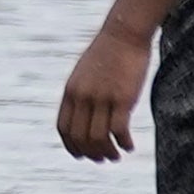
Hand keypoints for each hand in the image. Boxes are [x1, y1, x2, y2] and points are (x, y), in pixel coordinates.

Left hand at [55, 22, 148, 160]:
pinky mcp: (122, 98)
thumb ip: (81, 93)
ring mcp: (101, 98)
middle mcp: (82, 97)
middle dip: (91, 154)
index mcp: (70, 91)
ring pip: (99, 138)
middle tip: (104, 160)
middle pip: (80, 138)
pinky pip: (119, 130)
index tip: (82, 156)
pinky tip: (130, 147)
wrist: (123, 34)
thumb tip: (84, 115)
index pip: (64, 128)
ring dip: (108, 152)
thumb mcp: (84, 74)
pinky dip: (124, 143)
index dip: (71, 147)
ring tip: (117, 156)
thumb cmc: (106, 53)